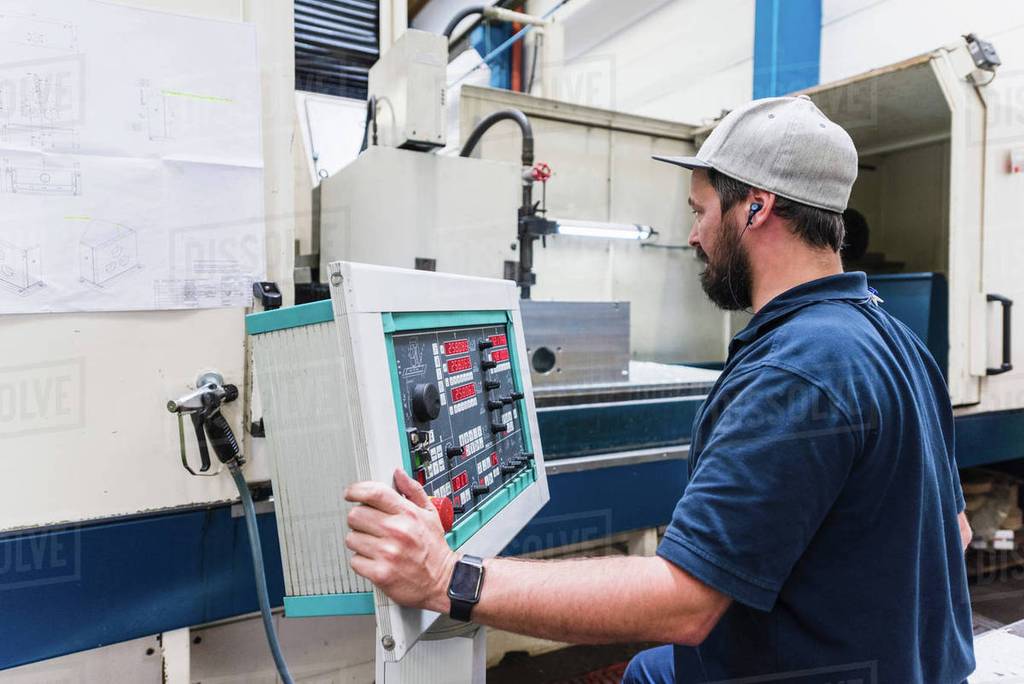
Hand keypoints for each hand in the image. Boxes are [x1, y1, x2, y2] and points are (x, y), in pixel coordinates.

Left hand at [344, 468, 456, 613]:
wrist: (442, 581)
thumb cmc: (434, 549)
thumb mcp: (430, 513)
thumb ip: (413, 490)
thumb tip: (399, 473)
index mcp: (408, 514)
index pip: (374, 492)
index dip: (356, 490)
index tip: (350, 493)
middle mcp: (397, 531)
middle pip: (356, 515)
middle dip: (359, 519)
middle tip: (368, 526)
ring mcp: (387, 553)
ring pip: (352, 538)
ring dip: (359, 542)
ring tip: (375, 545)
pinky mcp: (380, 573)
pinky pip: (355, 561)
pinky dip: (362, 562)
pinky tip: (375, 560)